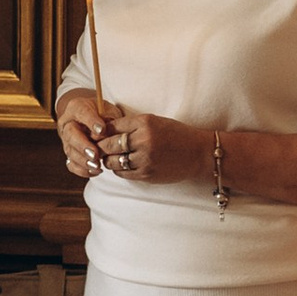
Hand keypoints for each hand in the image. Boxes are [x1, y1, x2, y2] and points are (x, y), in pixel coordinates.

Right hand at [58, 87, 112, 177]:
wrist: (91, 116)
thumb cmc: (103, 112)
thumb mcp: (109, 109)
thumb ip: (110, 118)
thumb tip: (108, 134)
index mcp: (77, 107)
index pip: (82, 113)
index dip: (91, 122)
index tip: (102, 130)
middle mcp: (68, 122)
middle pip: (71, 134)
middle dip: (83, 146)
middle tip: (95, 154)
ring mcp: (66, 138)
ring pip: (70, 151)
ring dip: (83, 161)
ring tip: (97, 166)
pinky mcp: (69, 152)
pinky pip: (71, 163)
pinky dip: (82, 170)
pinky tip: (95, 171)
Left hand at [90, 108, 207, 186]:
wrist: (199, 153)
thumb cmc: (176, 135)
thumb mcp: (154, 122)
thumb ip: (132, 125)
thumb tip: (105, 129)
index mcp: (145, 122)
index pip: (112, 126)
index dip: (102, 131)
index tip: (98, 134)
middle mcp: (143, 140)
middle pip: (108, 144)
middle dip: (101, 146)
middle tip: (97, 147)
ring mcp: (145, 158)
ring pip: (112, 161)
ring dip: (108, 159)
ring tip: (111, 156)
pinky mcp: (147, 174)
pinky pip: (123, 173)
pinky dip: (118, 169)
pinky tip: (122, 165)